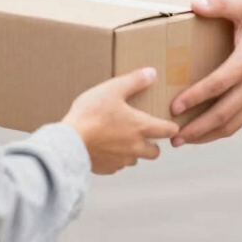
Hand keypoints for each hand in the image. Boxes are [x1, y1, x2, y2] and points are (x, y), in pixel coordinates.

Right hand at [64, 67, 178, 174]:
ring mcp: (121, 160)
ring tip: (120, 139)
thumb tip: (152, 73)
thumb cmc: (91, 113)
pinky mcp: (107, 168)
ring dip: (133, 151)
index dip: (171, 127)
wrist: (70, 141)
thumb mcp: (112, 89)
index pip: (168, 131)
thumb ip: (134, 81)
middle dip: (153, 144)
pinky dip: (115, 158)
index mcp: (140, 127)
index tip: (170, 125)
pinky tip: (104, 147)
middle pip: (155, 152)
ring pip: (135, 159)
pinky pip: (117, 165)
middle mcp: (135, 147)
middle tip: (144, 134)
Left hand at [171, 0, 241, 146]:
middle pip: (222, 114)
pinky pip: (239, 123)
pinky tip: (203, 133)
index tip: (175, 107)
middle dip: (196, 128)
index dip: (195, 98)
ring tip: (183, 140)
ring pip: (231, 125)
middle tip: (173, 136)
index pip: (217, 85)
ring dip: (206, 135)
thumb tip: (195, 4)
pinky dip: (220, 131)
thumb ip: (220, 4)